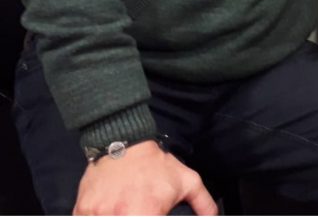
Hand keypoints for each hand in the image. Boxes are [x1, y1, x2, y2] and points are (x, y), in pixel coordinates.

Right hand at [73, 140, 217, 215]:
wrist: (124, 141)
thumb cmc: (156, 165)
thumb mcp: (186, 180)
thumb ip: (203, 203)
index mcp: (146, 213)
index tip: (153, 216)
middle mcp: (119, 215)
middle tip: (138, 211)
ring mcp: (96, 214)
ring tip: (124, 210)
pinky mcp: (81, 210)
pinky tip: (109, 211)